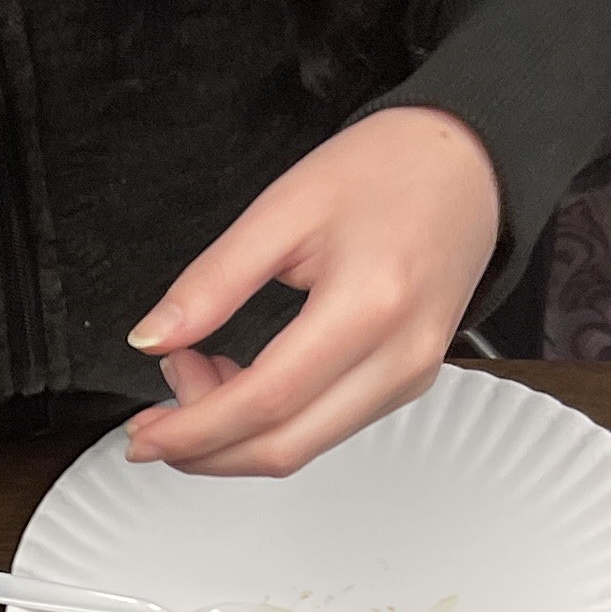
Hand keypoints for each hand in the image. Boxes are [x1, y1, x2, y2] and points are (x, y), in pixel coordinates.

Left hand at [119, 106, 501, 479]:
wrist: (469, 163)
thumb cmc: (391, 169)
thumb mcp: (284, 208)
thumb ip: (213, 282)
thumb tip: (153, 338)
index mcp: (369, 305)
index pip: (264, 402)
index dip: (191, 429)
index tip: (141, 433)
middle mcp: (400, 355)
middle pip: (282, 446)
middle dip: (202, 446)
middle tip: (155, 413)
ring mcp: (410, 376)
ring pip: (302, 449)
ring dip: (231, 435)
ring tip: (196, 371)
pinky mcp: (408, 383)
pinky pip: (324, 430)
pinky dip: (268, 422)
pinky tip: (239, 380)